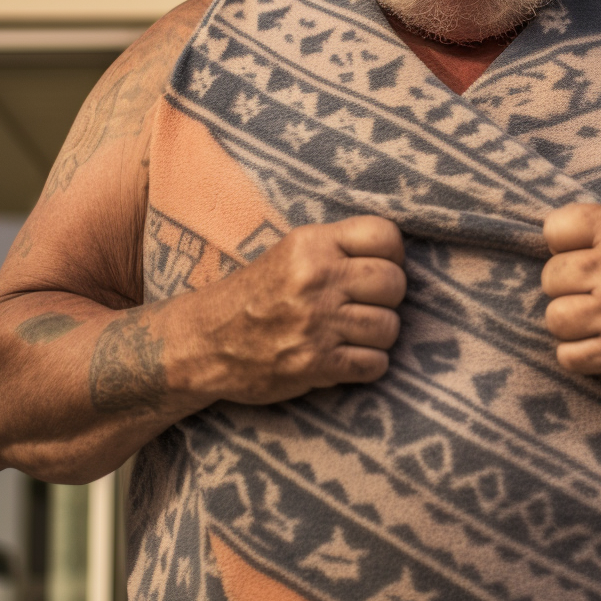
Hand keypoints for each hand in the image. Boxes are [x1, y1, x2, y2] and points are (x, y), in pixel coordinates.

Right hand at [195, 215, 405, 404]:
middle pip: (393, 282)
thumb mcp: (290, 252)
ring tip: (354, 334)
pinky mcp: (314, 363)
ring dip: (378, 335)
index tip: (380, 267)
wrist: (204, 341)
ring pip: (388, 326)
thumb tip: (396, 256)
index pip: (385, 235)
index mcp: (311, 244)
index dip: (393, 254)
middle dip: (388, 297)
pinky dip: (368, 365)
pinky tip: (348, 358)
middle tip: (367, 305)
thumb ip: (338, 248)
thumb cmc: (254, 295)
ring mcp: (315, 323)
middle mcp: (315, 279)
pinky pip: (374, 364)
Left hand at [541, 204, 600, 388]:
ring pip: (555, 318)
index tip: (585, 258)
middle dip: (569, 288)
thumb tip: (550, 242)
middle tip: (598, 295)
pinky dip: (579, 356)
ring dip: (573, 325)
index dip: (565, 246)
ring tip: (600, 322)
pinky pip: (568, 356)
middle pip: (550, 277)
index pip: (555, 228)